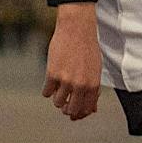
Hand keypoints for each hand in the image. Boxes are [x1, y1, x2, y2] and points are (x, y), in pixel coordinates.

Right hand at [42, 5, 101, 120]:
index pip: (86, 109)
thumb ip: (93, 90)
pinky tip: (51, 82)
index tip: (75, 110)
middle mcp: (80, 85)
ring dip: (57, 98)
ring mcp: (66, 80)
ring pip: (57, 102)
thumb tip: (92, 109)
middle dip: (67, 108)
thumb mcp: (96, 69)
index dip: (80, 112)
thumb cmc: (88, 48)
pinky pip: (46, 92)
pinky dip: (47, 89)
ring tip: (59, 88)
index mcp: (93, 84)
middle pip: (71, 109)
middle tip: (65, 102)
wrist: (77, 29)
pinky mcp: (52, 74)